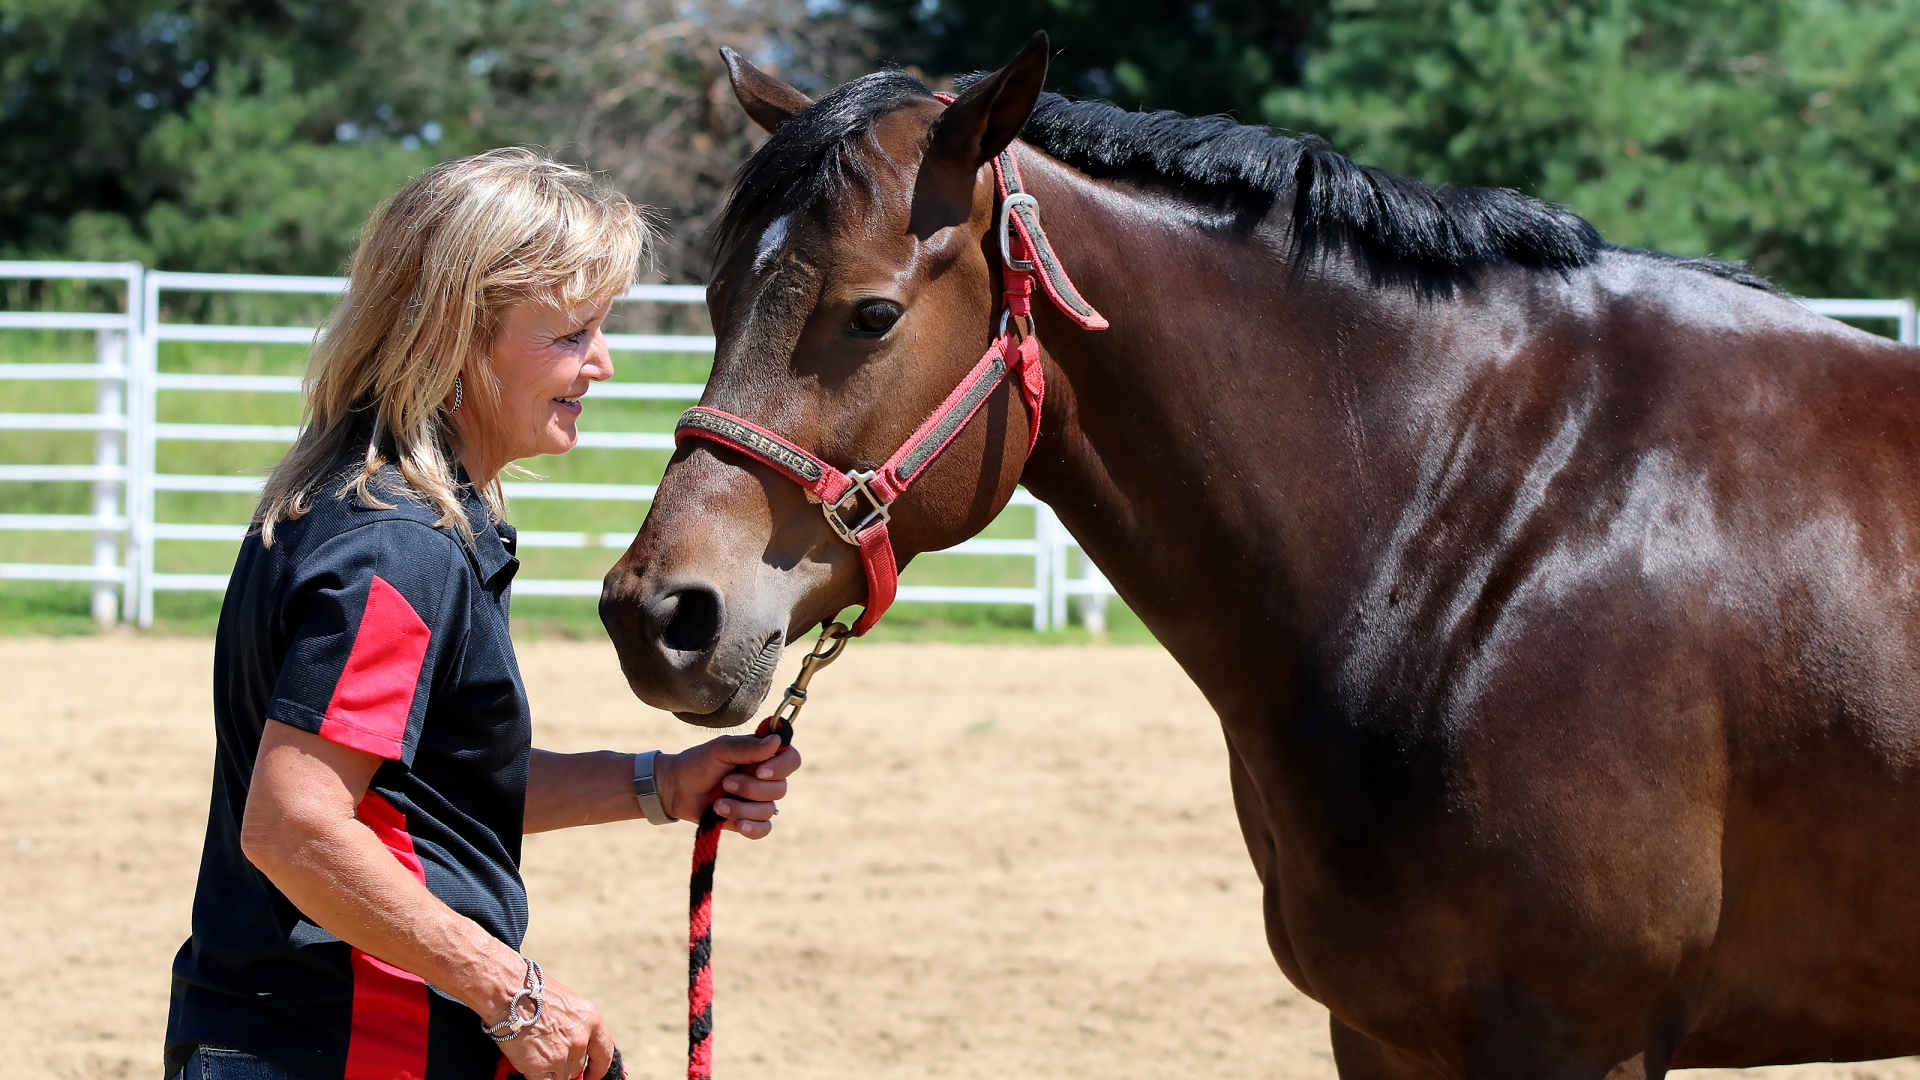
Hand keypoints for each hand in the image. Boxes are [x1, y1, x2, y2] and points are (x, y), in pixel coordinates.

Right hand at [495, 970, 614, 1079]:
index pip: (604, 1053)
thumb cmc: (533, 992)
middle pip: (578, 1066)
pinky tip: (529, 1064)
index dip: (597, 1068)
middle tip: (549, 1055)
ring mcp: (562, 1056)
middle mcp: (581, 1040)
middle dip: (565, 1065)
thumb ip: (575, 1025)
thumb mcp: (566, 1003)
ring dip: (551, 1070)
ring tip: (535, 1053)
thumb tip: (573, 1043)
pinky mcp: (542, 1067)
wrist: (509, 993)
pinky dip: (538, 1076)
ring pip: (562, 1077)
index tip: (591, 1076)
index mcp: (591, 1020)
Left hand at [657, 733, 801, 836]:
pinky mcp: (748, 820)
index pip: (791, 759)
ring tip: (717, 804)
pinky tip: (738, 825)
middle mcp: (765, 779)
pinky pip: (764, 829)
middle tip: (725, 783)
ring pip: (769, 810)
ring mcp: (757, 801)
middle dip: (751, 789)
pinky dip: (752, 828)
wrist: (676, 789)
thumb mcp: (720, 750)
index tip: (759, 771)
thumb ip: (748, 747)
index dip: (781, 767)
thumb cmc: (698, 763)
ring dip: (741, 808)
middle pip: (780, 789)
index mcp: (762, 756)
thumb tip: (777, 741)